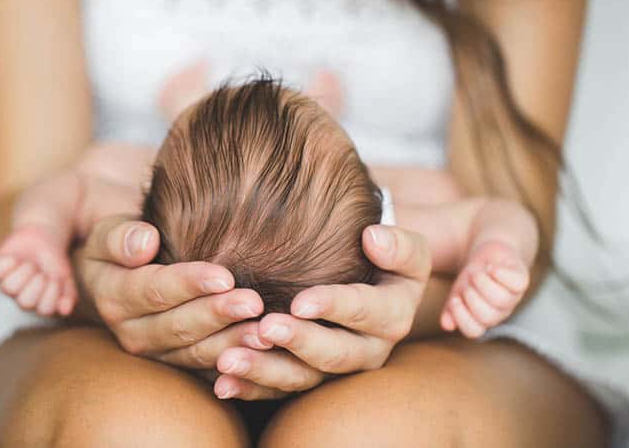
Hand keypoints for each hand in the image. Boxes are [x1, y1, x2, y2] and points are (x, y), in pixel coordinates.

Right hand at [75, 216, 270, 375]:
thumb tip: (144, 242)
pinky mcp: (180, 362)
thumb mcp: (108, 232)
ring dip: (232, 343)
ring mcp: (157, 352)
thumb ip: (120, 236)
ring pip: (196, 352)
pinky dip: (237, 363)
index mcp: (114, 297)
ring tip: (264, 332)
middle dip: (218, 315)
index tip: (224, 277)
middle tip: (254, 304)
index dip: (189, 284)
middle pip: (179, 327)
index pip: (155, 290)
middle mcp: (132, 332)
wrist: (123, 269)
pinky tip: (263, 353)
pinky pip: (209, 367)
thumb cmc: (123, 242)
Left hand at [211, 225, 431, 399]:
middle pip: (334, 354)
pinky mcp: (309, 377)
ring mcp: (336, 369)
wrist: (372, 278)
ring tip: (229, 360)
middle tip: (265, 328)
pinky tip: (223, 382)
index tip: (300, 302)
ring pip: (303, 378)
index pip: (366, 312)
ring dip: (265, 371)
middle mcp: (369, 350)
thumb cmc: (383, 255)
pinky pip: (279, 390)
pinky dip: (250, 387)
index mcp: (393, 316)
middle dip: (298, 343)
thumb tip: (373, 238)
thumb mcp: (405, 249)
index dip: (334, 307)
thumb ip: (398, 245)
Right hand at [440, 239, 528, 337]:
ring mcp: (512, 297)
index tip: (454, 299)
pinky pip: (517, 283)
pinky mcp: (521, 280)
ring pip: (502, 300)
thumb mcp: (457, 292)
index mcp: (481, 318)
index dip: (462, 317)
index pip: (473, 330)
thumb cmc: (472, 277)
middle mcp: (499, 312)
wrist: (488, 254)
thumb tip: (447, 326)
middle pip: (488, 317)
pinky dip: (502, 274)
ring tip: (478, 272)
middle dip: (472, 297)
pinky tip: (492, 268)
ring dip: (484, 283)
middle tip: (468, 282)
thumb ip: (451, 309)